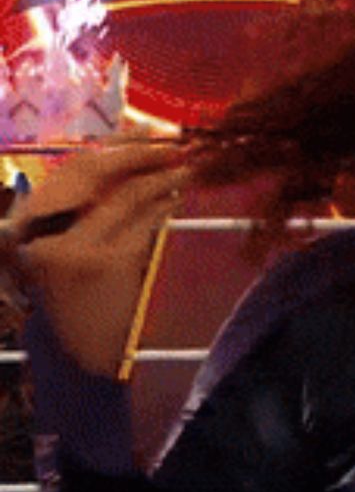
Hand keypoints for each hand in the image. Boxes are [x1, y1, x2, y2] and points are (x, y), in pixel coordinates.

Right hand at [9, 140, 191, 377]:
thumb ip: (91, 205)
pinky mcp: (107, 263)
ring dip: (163, 176)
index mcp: (29, 226)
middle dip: (142, 153)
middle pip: (97, 172)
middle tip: (178, 144)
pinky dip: (165, 205)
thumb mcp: (73, 246)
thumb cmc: (82, 298)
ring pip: (126, 195)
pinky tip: (179, 197)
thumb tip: (134, 153)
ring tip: (189, 166)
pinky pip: (144, 221)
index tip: (149, 132)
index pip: (74, 167)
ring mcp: (75, 248)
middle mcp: (43, 233)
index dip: (115, 145)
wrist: (85, 359)